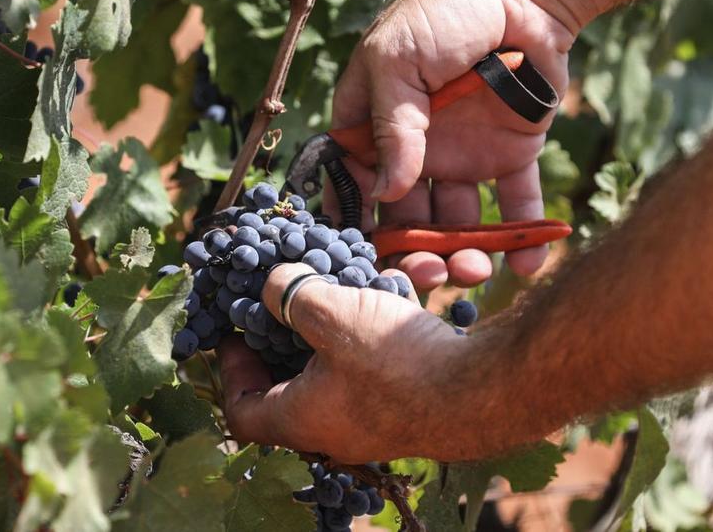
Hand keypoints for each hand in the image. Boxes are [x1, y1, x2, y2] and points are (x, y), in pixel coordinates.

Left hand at [219, 263, 480, 462]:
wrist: (481, 390)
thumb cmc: (397, 362)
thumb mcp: (332, 314)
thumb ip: (290, 295)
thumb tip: (270, 284)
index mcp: (301, 418)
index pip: (242, 410)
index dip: (231, 368)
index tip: (234, 331)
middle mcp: (333, 429)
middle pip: (289, 388)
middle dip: (284, 341)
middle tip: (282, 303)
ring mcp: (373, 420)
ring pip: (338, 370)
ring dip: (334, 328)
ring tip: (336, 287)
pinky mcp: (408, 403)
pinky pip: (377, 365)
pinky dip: (374, 330)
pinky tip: (388, 290)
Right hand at [330, 0, 583, 290]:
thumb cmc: (444, 10)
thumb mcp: (400, 61)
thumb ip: (393, 127)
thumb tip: (387, 193)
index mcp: (373, 124)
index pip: (356, 183)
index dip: (356, 223)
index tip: (363, 259)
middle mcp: (415, 149)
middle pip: (406, 217)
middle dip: (414, 252)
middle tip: (427, 274)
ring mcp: (463, 156)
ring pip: (458, 222)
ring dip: (465, 253)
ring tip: (477, 269)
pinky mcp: (512, 155)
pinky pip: (514, 205)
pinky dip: (523, 238)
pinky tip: (527, 265)